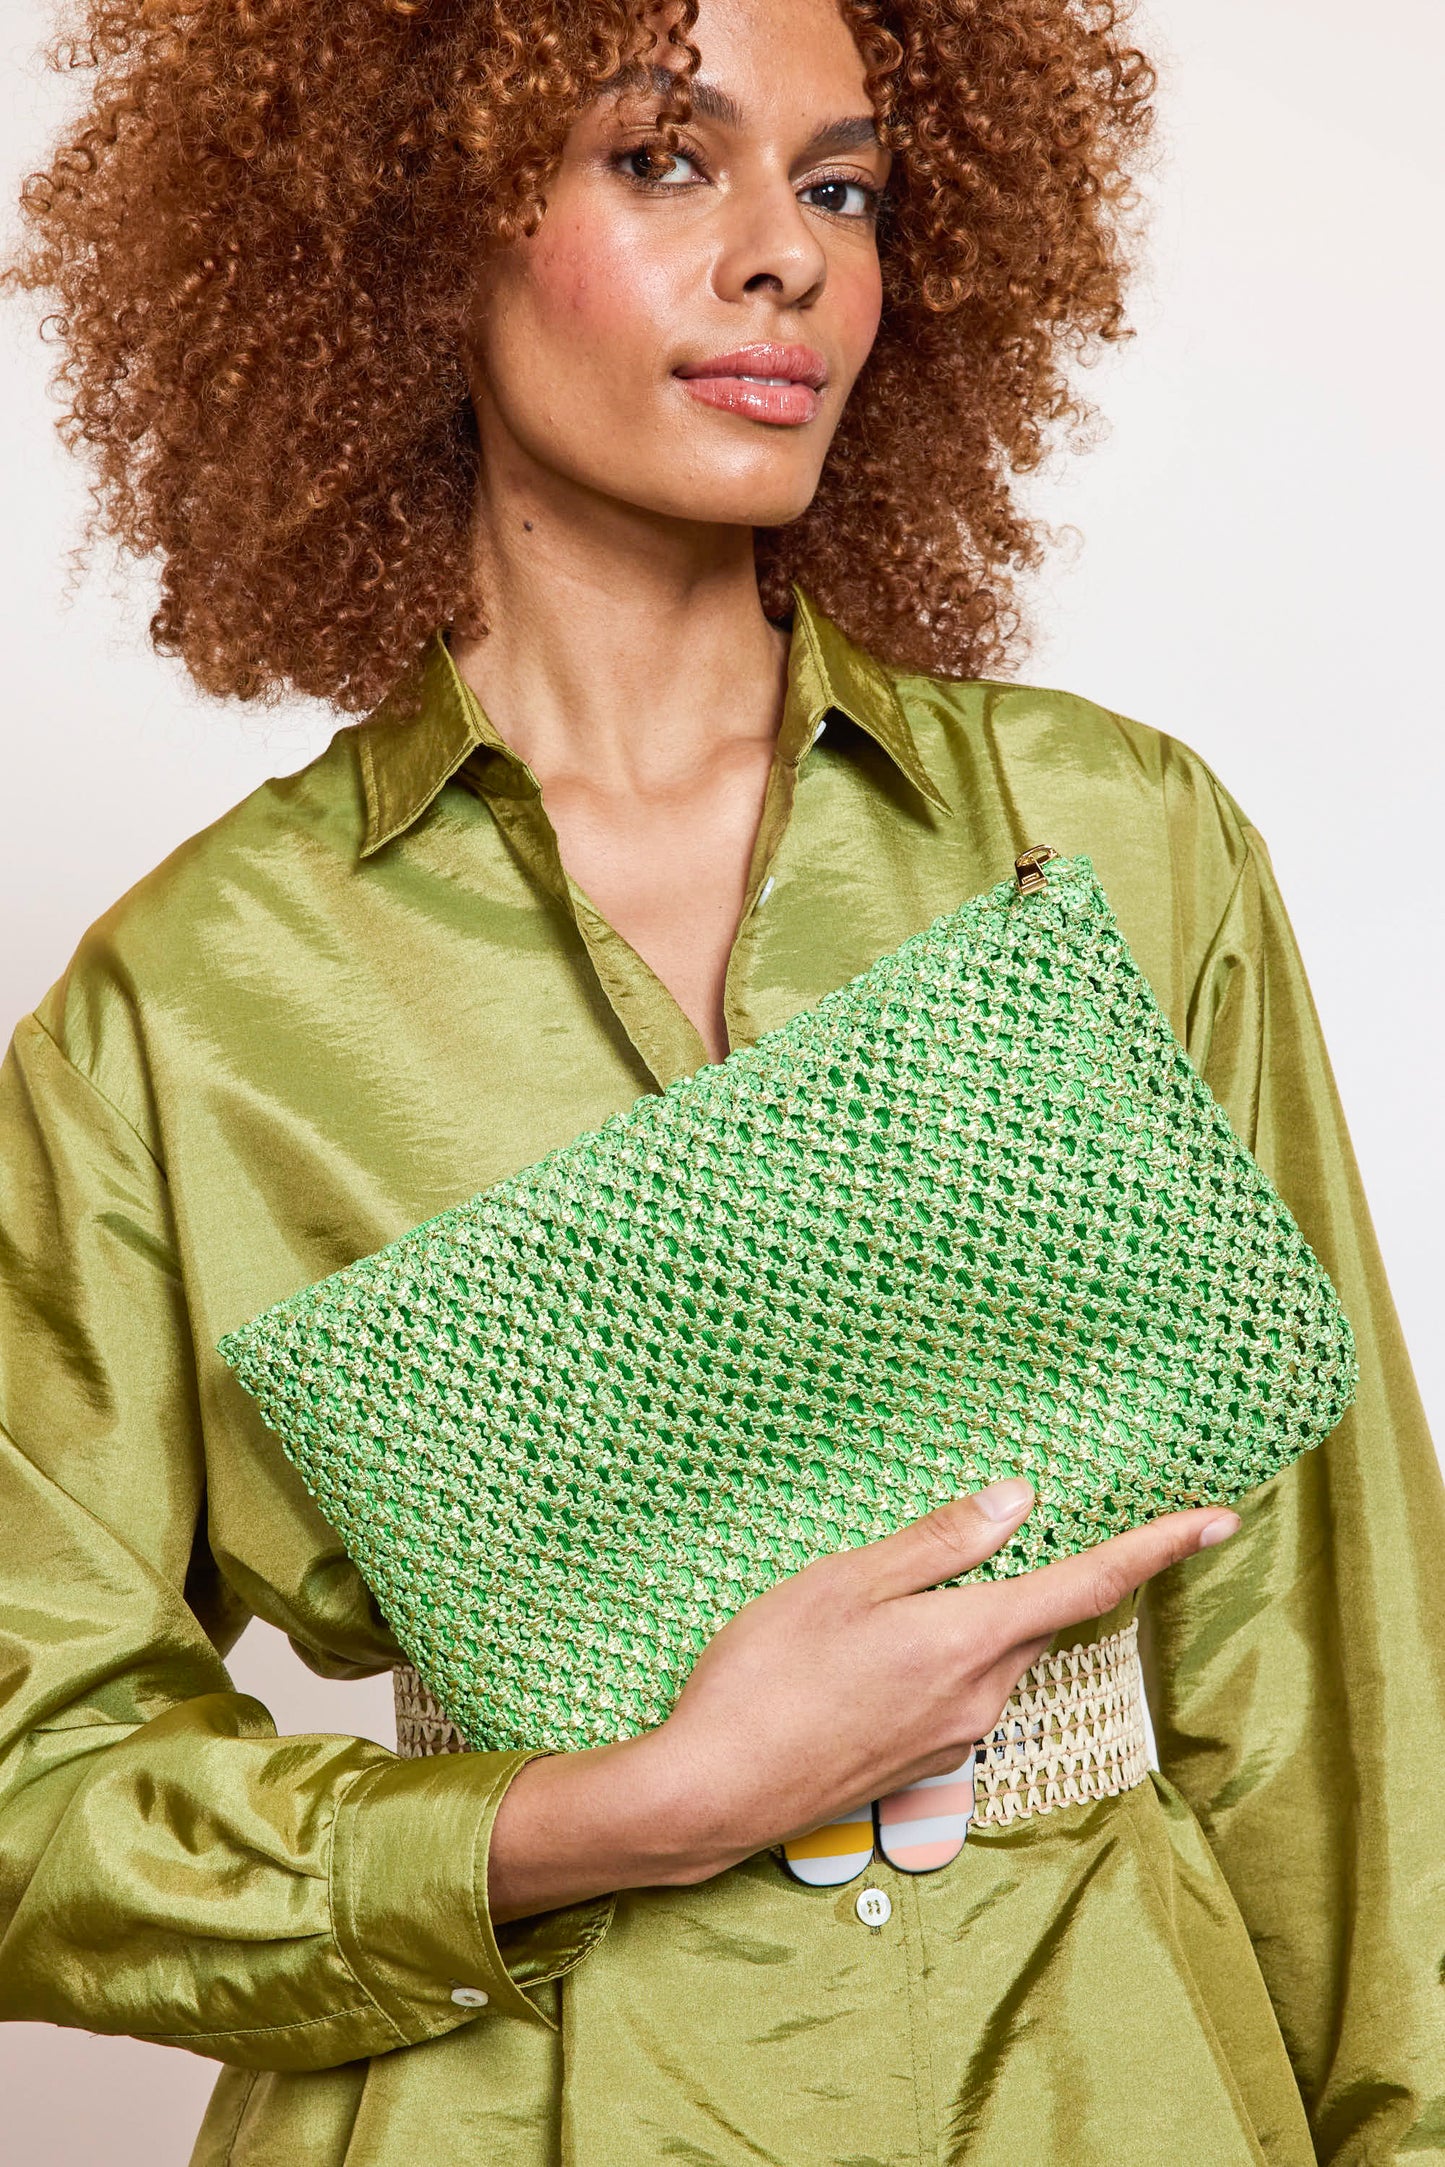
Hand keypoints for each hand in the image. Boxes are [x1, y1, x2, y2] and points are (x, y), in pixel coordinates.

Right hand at [485, 1480, 1238, 1920]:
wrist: (712, 1794)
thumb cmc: (765, 1676)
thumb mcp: (842, 1583)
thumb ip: (936, 1546)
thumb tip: (1015, 1502)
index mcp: (968, 1639)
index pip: (1089, 1584)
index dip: (1158, 1548)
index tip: (1218, 1519)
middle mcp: (980, 1695)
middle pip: (1037, 1617)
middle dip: (1038, 1574)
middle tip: (1004, 1530)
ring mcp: (952, 1738)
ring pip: (993, 1653)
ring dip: (973, 1617)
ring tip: (893, 1595)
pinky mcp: (921, 1763)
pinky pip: (958, 1689)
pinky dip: (941, 1655)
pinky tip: (873, 1648)